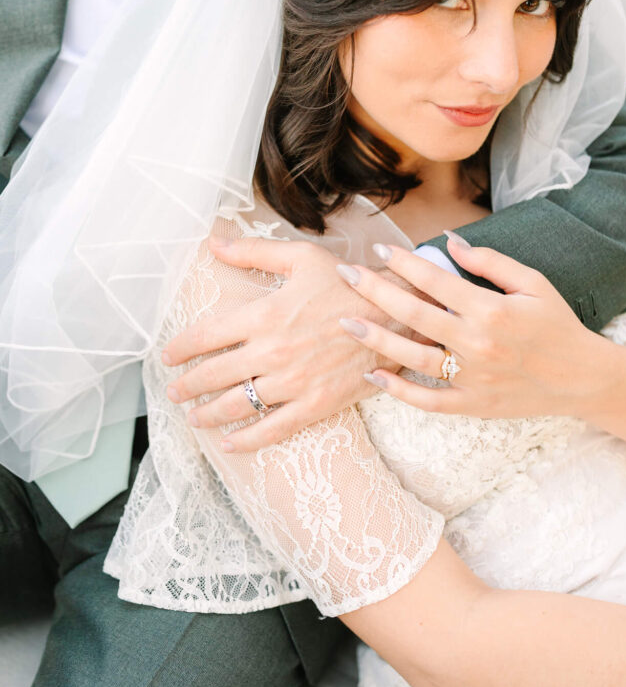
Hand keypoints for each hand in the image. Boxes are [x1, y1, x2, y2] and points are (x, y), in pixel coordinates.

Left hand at [162, 236, 415, 449]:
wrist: (395, 316)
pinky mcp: (314, 404)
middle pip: (213, 375)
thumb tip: (214, 243)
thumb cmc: (347, 284)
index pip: (206, 335)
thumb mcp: (301, 257)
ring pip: (237, 405)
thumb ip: (254, 252)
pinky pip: (272, 429)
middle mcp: (271, 351)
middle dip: (187, 386)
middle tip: (173, 392)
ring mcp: (292, 382)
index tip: (168, 355)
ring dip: (208, 414)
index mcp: (264, 314)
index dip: (181, 348)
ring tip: (194, 417)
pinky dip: (246, 440)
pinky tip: (229, 443)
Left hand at [336, 233, 612, 418]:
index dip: (404, 262)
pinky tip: (374, 374)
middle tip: (347, 274)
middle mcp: (476, 344)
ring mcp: (472, 378)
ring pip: (412, 357)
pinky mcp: (473, 405)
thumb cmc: (558, 325)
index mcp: (491, 309)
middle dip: (375, 290)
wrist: (584, 378)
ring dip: (376, 338)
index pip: (435, 280)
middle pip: (413, 314)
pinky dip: (399, 390)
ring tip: (346, 322)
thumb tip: (448, 240)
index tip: (380, 248)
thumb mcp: (532, 283)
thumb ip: (489, 261)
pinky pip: (427, 400)